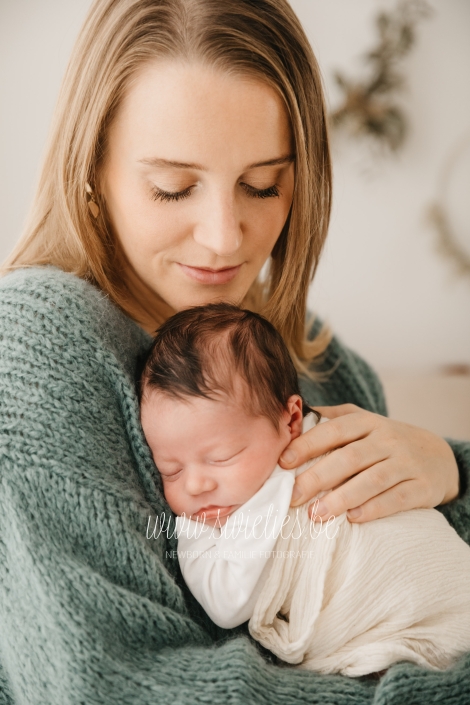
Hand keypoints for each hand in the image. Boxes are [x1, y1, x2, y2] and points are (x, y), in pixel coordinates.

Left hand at [279, 404, 459, 522]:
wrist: (439, 457)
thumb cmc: (386, 441)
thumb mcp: (363, 422)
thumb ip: (331, 418)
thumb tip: (291, 414)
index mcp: (367, 422)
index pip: (334, 430)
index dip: (308, 444)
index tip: (284, 461)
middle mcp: (387, 440)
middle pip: (349, 458)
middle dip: (317, 477)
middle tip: (293, 496)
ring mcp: (406, 463)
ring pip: (372, 480)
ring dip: (341, 498)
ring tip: (315, 514)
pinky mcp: (422, 487)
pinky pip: (397, 498)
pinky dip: (375, 509)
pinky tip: (353, 518)